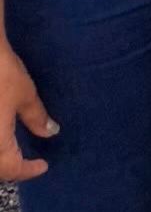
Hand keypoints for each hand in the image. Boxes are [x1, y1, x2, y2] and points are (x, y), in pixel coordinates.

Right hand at [0, 44, 56, 182]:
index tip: (43, 167)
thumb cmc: (2, 73)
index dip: (28, 171)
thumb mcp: (25, 94)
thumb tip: (50, 132)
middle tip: (28, 163)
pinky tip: (2, 139)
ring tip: (15, 154)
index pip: (11, 169)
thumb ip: (37, 117)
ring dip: (0, 161)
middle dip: (10, 170)